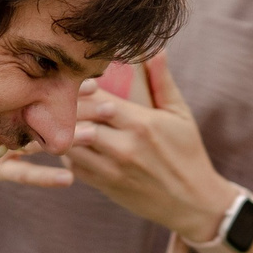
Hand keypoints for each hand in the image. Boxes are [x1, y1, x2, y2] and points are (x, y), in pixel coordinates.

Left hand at [59, 57, 234, 246]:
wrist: (193, 202)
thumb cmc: (187, 153)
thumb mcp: (180, 115)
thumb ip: (162, 82)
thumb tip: (156, 50)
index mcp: (142, 123)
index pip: (98, 97)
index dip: (83, 87)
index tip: (80, 81)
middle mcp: (124, 146)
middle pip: (78, 119)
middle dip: (67, 107)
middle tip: (60, 97)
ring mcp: (112, 168)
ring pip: (71, 144)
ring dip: (65, 130)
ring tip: (62, 119)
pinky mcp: (105, 186)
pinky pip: (74, 166)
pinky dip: (69, 153)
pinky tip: (74, 142)